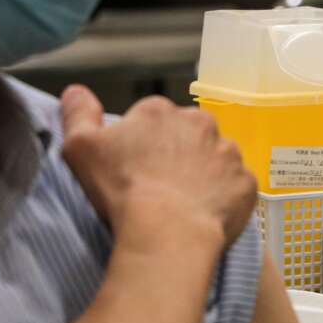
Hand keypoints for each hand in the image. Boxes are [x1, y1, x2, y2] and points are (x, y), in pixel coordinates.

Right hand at [60, 85, 256, 246]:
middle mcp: (199, 123)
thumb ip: (78, 113)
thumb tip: (76, 91)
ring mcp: (228, 152)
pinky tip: (208, 212)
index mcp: (159, 111)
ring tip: (187, 201)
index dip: (145, 145)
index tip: (138, 168)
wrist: (168, 231)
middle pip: (189, 135)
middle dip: (179, 154)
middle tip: (164, 185)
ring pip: (217, 158)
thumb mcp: (80, 148)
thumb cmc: (123, 190)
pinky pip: (237, 186)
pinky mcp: (246, 181)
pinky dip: (226, 197)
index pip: (154, 120)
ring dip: (206, 174)